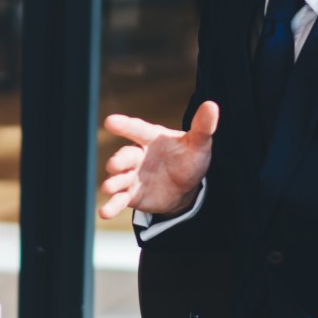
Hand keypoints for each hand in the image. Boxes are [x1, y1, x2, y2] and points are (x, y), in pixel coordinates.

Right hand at [98, 101, 218, 218]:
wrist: (185, 189)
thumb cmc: (189, 160)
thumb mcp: (198, 145)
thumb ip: (202, 127)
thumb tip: (212, 105)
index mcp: (151, 139)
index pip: (137, 130)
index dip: (124, 125)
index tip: (110, 121)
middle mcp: (137, 156)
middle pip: (125, 156)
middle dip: (118, 160)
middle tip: (114, 165)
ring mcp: (131, 176)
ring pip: (118, 178)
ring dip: (112, 182)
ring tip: (107, 188)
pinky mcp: (130, 195)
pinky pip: (119, 200)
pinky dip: (111, 206)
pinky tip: (105, 212)